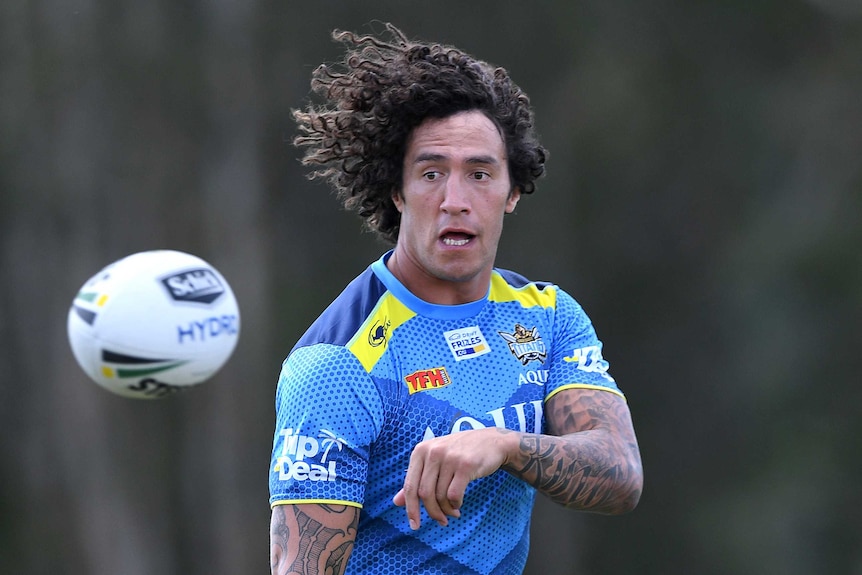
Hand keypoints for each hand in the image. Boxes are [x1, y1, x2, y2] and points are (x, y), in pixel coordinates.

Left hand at [392, 427, 515, 529]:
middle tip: (441, 521)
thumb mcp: (435, 461)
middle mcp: (433, 452)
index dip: (410, 508)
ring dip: (446, 510)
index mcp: (421, 450)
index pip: (410, 485)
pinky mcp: (465, 465)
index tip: (414, 525)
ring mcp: (449, 458)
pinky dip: (456, 505)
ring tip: (453, 513)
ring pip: (440, 496)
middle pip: (424, 493)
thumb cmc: (460, 452)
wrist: (492, 441)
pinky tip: (459, 506)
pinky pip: (454, 495)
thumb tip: (396, 502)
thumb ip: (417, 480)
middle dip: (432, 512)